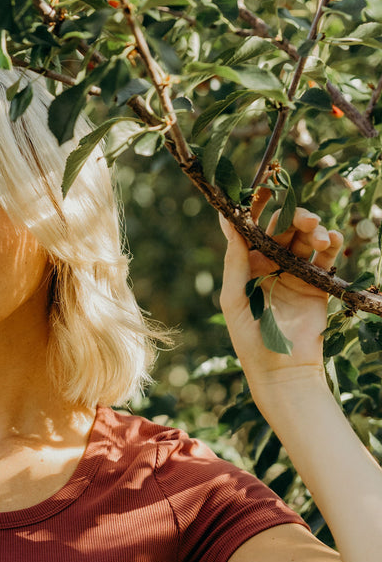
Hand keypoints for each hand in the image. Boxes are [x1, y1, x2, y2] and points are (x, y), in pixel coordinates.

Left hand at [218, 190, 342, 385]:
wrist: (282, 370)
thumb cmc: (249, 338)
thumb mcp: (234, 299)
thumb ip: (234, 262)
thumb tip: (229, 224)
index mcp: (247, 267)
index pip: (252, 230)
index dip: (257, 209)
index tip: (263, 190)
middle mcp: (271, 266)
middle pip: (283, 230)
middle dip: (294, 218)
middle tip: (304, 216)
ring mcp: (295, 273)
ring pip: (306, 240)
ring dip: (314, 230)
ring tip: (320, 235)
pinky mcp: (317, 284)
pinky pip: (325, 259)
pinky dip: (331, 245)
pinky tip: (332, 240)